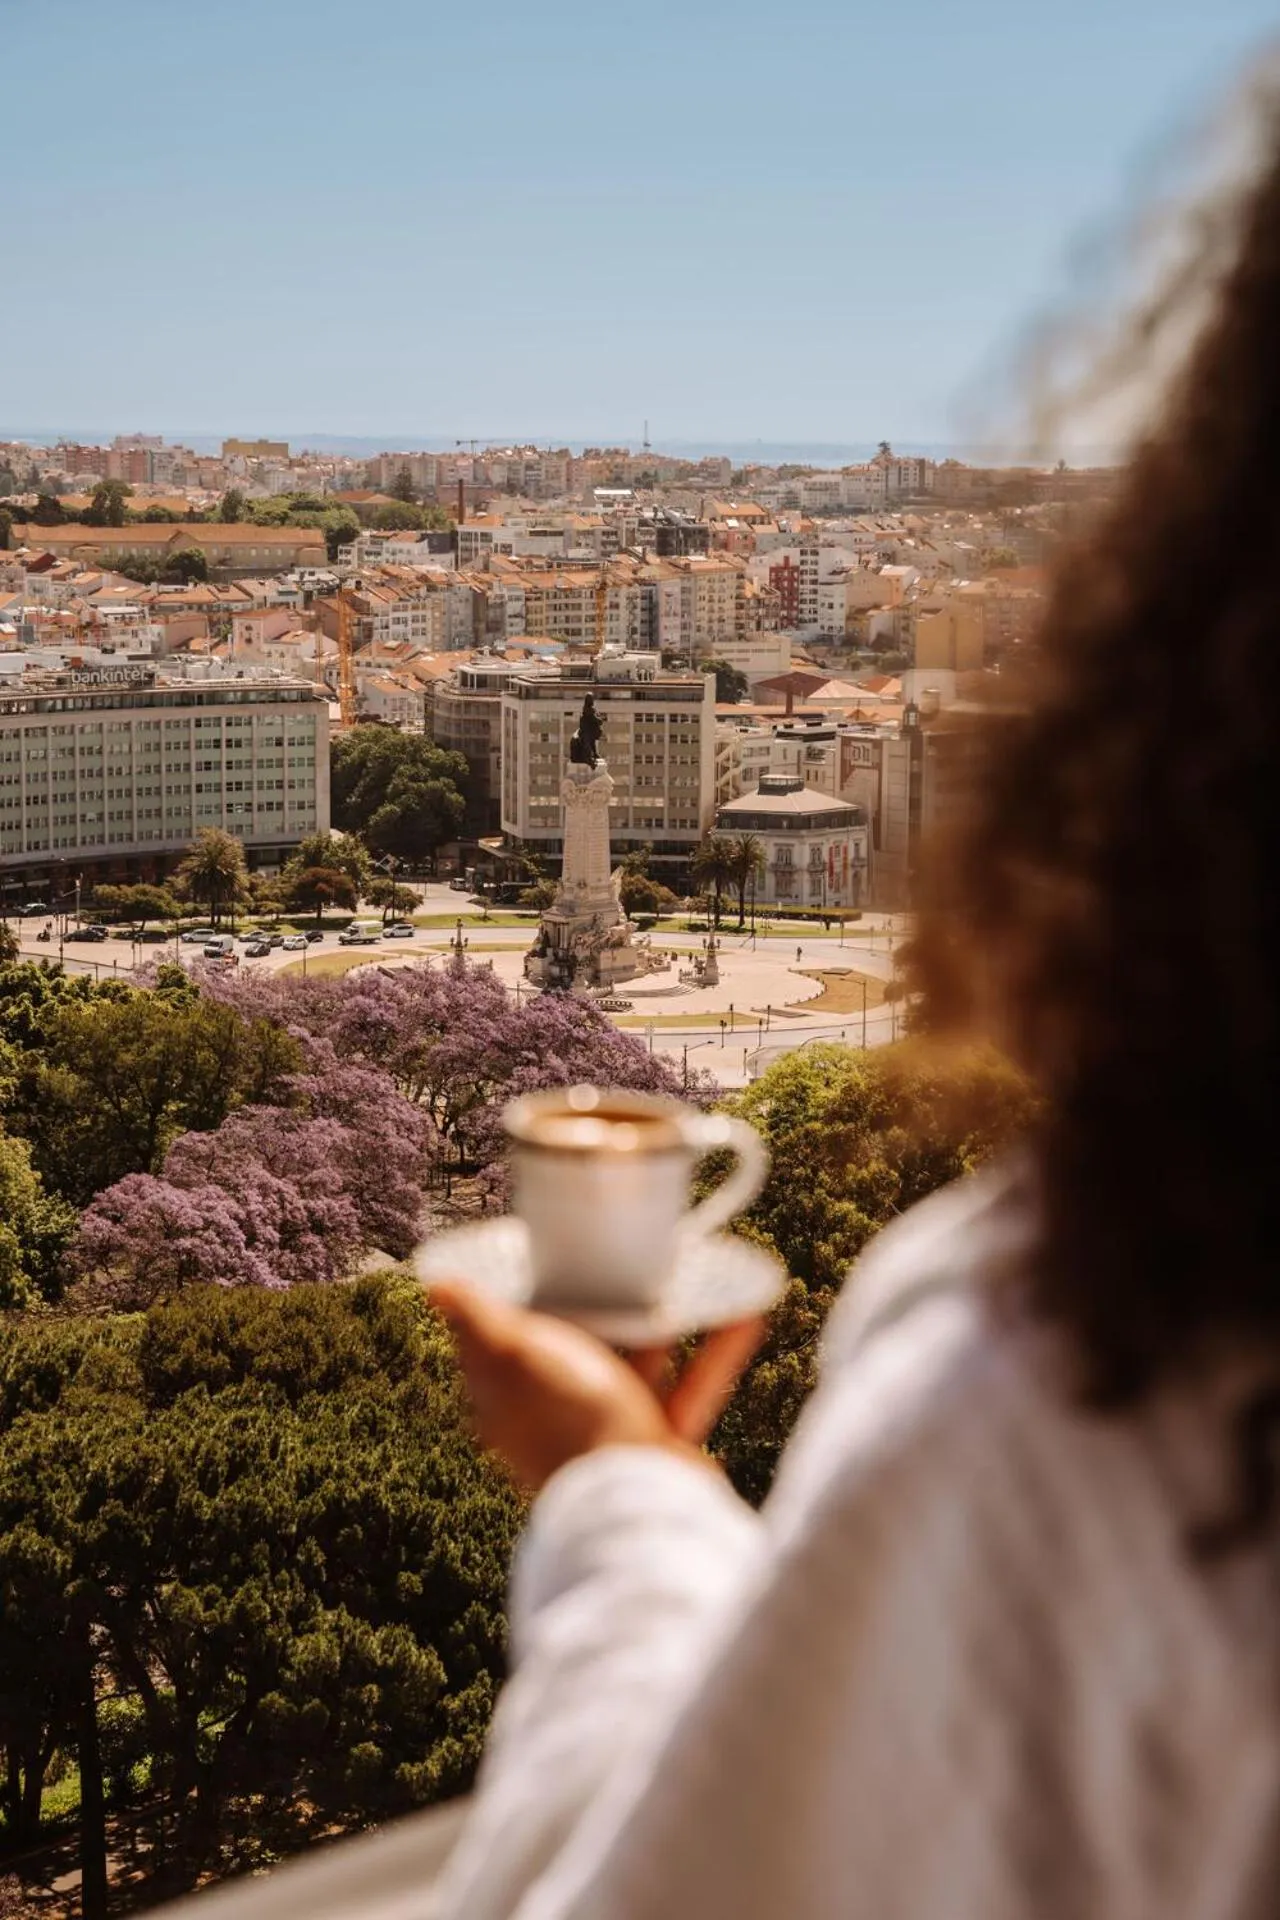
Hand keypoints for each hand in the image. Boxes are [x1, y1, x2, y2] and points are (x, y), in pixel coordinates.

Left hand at [431, 1281, 763, 1491]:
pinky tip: (745, 1314)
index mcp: (510, 1401)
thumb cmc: (574, 1424)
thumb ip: (481, 1322)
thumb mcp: (519, 1358)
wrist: (640, 1504)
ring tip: (690, 1276)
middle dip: (608, 1305)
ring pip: (638, 1365)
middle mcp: (555, 1421)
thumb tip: (434, 1282)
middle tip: (631, 1258)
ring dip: (667, 1322)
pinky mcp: (658, 1447)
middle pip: (578, 1349)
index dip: (524, 1298)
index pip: (506, 1341)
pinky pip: (689, 1388)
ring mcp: (608, 1435)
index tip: (549, 1256)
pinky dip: (715, 1353)